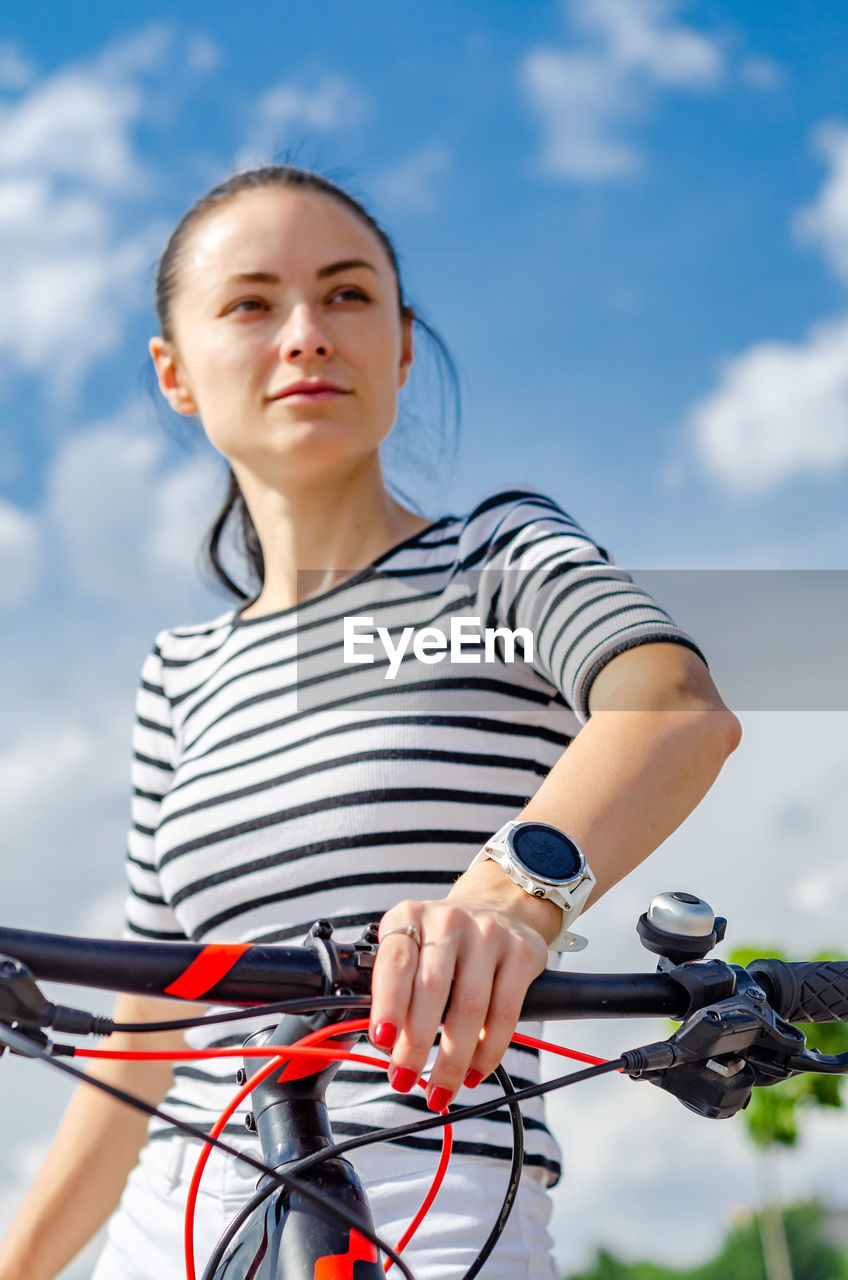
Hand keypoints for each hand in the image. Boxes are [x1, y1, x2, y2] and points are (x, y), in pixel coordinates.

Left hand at [368, 860, 559, 1111]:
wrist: (497, 908)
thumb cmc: (443, 943)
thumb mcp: (411, 947)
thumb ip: (394, 987)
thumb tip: (386, 1045)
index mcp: (410, 916)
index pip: (396, 961)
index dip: (388, 1003)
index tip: (383, 1039)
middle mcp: (449, 920)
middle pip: (432, 989)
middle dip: (416, 1044)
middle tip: (404, 1079)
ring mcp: (489, 933)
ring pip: (470, 1007)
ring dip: (452, 1059)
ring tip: (438, 1090)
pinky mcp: (523, 952)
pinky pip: (505, 1013)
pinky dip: (488, 1052)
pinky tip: (472, 1072)